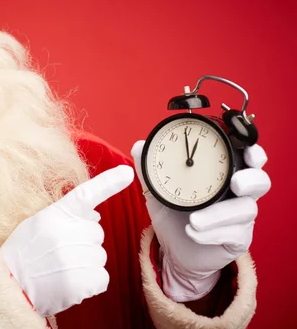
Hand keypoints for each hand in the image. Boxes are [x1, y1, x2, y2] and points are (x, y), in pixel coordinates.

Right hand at [0, 165, 133, 316]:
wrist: (10, 286)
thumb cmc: (24, 253)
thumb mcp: (38, 223)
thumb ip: (65, 216)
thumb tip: (95, 215)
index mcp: (56, 214)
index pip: (86, 193)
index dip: (109, 182)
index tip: (127, 173)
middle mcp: (68, 233)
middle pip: (97, 233)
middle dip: (85, 242)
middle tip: (61, 253)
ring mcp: (76, 257)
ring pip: (100, 256)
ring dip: (86, 263)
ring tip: (61, 270)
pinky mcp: (83, 281)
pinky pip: (102, 277)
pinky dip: (90, 283)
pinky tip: (70, 282)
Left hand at [131, 141, 270, 301]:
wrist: (173, 250)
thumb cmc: (172, 216)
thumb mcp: (158, 191)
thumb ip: (149, 169)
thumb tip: (138, 146)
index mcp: (222, 175)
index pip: (245, 159)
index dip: (253, 153)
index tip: (248, 150)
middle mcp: (237, 194)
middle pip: (260, 181)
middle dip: (252, 179)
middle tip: (236, 183)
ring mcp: (240, 218)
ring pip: (246, 210)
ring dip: (221, 214)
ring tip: (195, 219)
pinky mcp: (237, 240)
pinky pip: (234, 234)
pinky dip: (212, 233)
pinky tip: (192, 232)